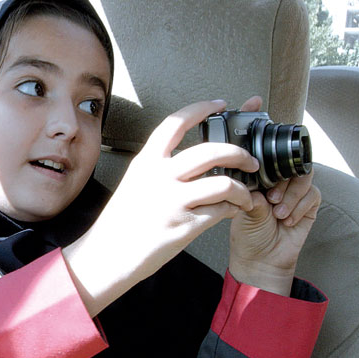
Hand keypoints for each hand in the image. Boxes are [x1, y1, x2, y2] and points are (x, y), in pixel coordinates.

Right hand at [64, 99, 258, 315]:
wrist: (109, 253)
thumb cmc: (122, 219)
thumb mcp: (136, 181)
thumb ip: (160, 166)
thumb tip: (190, 157)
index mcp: (147, 161)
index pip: (177, 122)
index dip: (202, 108)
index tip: (220, 104)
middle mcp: (160, 176)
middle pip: (211, 151)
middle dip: (239, 153)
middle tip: (249, 159)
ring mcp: (173, 201)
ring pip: (225, 184)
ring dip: (244, 189)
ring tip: (246, 194)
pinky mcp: (185, 226)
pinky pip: (221, 212)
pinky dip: (234, 210)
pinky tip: (234, 211)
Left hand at [228, 96, 321, 295]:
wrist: (258, 258)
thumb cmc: (244, 231)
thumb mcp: (236, 204)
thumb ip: (241, 184)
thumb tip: (242, 167)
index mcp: (254, 170)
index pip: (259, 140)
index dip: (258, 117)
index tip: (253, 102)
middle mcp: (275, 174)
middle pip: (286, 154)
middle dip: (280, 164)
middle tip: (270, 181)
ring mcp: (294, 187)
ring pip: (301, 175)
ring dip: (288, 192)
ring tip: (274, 207)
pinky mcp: (310, 202)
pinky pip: (311, 193)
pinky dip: (297, 205)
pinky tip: (284, 217)